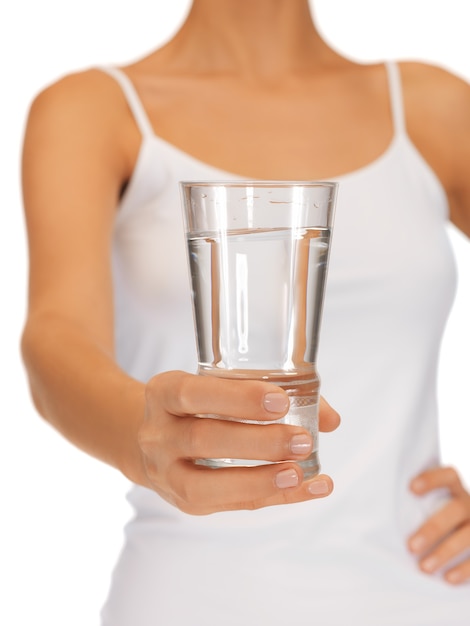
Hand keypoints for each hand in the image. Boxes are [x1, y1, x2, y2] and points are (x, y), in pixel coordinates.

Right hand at [138, 370, 339, 514]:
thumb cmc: (198, 406)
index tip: (281, 401)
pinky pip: (228, 505)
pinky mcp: (184, 502)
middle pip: (202, 439)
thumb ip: (269, 393)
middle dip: (257, 442)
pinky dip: (273, 498)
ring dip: (258, 480)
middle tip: (301, 440)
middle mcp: (157, 433)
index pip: (192, 394)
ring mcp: (165, 472)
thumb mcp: (217, 385)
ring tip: (299, 472)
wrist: (150, 440)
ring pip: (204, 484)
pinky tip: (308, 489)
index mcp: (164, 392)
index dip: (237, 398)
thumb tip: (330, 419)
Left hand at [408, 466, 469, 584]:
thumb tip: (367, 506)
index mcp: (454, 487)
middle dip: (433, 528)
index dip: (432, 480)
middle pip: (456, 509)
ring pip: (468, 536)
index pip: (448, 475)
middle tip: (411, 547)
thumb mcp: (428, 502)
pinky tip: (448, 578)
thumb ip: (409, 502)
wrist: (459, 530)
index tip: (412, 488)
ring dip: (445, 552)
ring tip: (424, 568)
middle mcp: (469, 503)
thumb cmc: (433, 513)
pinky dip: (465, 569)